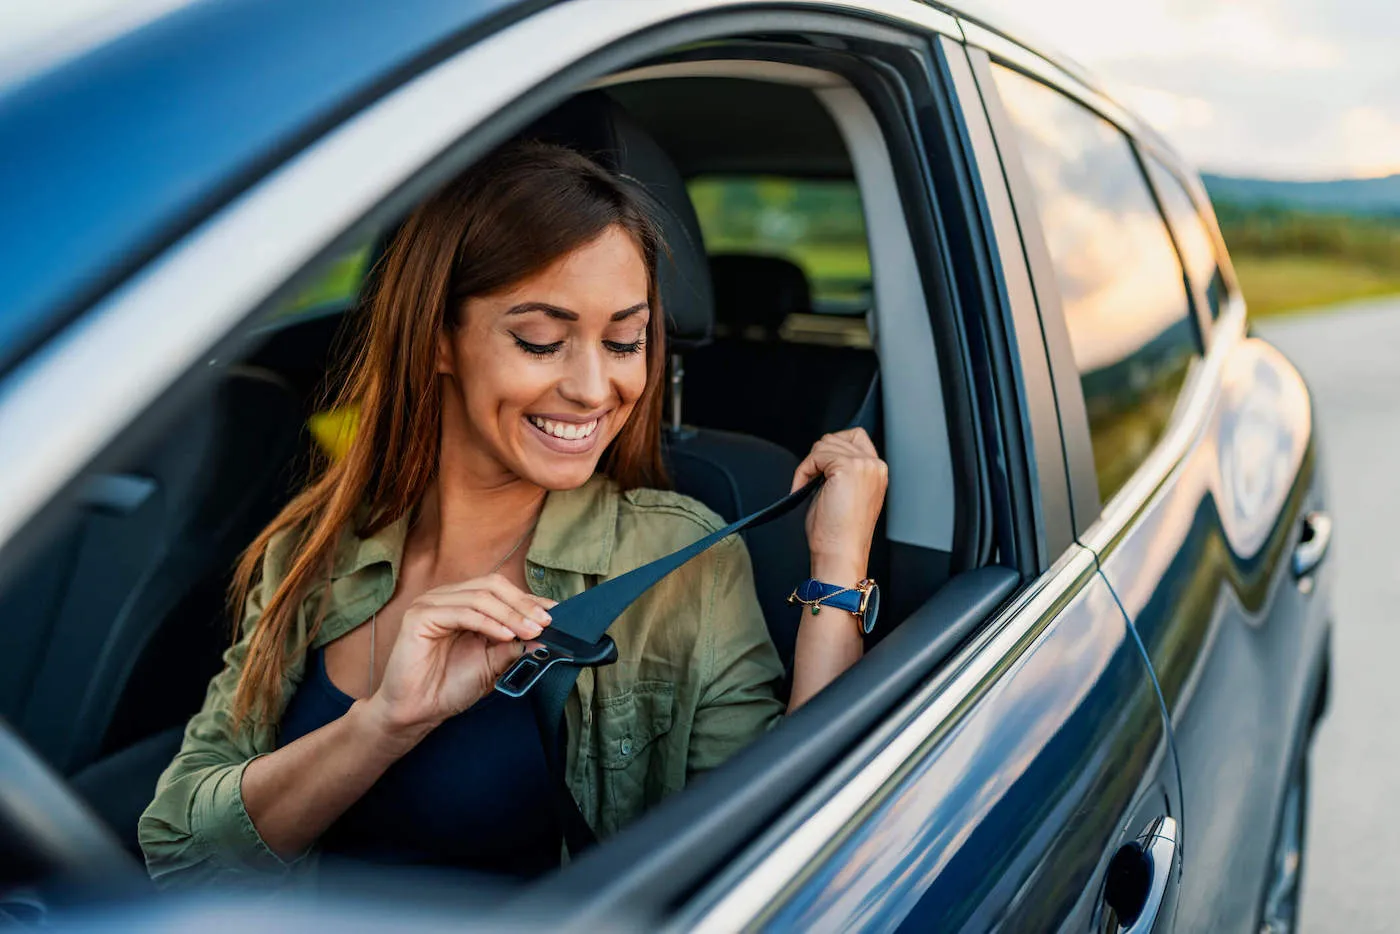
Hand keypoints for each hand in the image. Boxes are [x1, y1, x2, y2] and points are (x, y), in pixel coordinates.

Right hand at [360, 574, 554, 741]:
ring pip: (480, 597)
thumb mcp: (493, 664)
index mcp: (463, 603)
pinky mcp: (420, 616)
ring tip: (531, 631)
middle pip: (493, 586)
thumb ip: (514, 646)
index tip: (557, 614)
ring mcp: (431, 603)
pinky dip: (488, 623)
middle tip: (546, 623)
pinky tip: (505, 635)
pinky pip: (462, 612)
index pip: (502, 590)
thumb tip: (545, 636)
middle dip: (523, 604)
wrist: (417, 712)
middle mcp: (447, 597)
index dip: (530, 600)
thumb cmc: (449, 687)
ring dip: (511, 614)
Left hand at [790, 428, 887, 583]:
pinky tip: (802, 489)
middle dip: (817, 458)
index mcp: (877, 472)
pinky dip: (803, 471)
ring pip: (825, 444)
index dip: (832, 450)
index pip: (855, 438)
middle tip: (810, 482)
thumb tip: (821, 457)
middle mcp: (875, 465)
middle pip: (836, 438)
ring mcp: (863, 465)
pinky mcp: (847, 467)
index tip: (820, 473)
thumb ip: (839, 470)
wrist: (840, 553)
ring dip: (809, 465)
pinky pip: (815, 456)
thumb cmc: (839, 534)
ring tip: (806, 488)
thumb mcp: (844, 493)